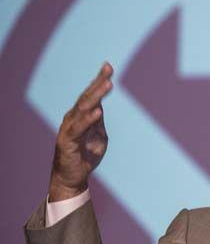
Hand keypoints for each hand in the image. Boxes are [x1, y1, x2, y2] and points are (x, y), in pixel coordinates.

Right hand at [48, 62, 113, 201]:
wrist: (73, 177)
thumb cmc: (86, 154)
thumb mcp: (98, 135)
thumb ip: (98, 121)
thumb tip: (100, 107)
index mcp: (80, 115)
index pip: (90, 95)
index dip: (98, 80)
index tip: (108, 66)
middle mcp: (72, 118)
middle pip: (86, 97)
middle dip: (98, 83)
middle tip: (108, 70)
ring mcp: (69, 128)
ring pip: (83, 108)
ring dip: (96, 96)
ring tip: (107, 85)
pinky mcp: (67, 141)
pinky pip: (78, 128)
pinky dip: (88, 119)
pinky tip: (98, 112)